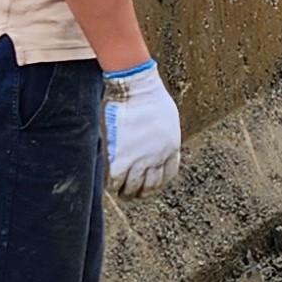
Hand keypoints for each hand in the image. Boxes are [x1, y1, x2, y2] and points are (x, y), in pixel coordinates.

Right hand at [103, 59, 181, 196]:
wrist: (136, 88)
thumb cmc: (150, 96)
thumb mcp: (167, 118)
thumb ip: (162, 134)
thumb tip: (155, 141)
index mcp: (171, 148)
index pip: (167, 174)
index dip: (158, 182)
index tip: (150, 184)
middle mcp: (158, 158)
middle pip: (151, 185)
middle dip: (142, 191)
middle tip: (133, 193)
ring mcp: (140, 160)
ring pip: (134, 187)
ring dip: (127, 193)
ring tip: (122, 193)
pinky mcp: (122, 158)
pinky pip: (116, 181)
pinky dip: (113, 186)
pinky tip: (110, 185)